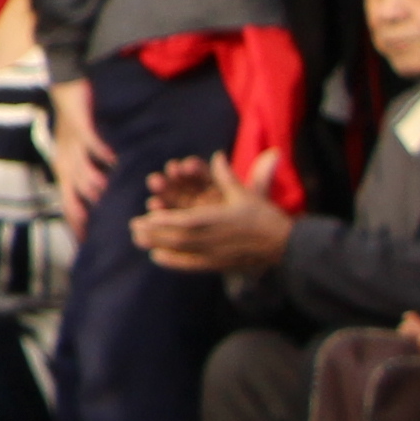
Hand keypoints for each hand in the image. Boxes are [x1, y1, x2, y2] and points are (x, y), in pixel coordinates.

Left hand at [51, 77, 110, 215]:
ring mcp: (71, 144)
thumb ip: (91, 179)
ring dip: (95, 182)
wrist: (67, 88)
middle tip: (108, 226)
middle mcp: (65, 162)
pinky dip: (101, 150)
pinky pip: (90, 140)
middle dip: (86, 211)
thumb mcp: (79, 156)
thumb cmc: (78, 128)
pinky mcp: (80, 124)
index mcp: (64, 172)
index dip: (78, 226)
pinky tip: (114, 159)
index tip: (91, 246)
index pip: (69, 205)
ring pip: (82, 170)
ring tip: (111, 195)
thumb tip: (107, 206)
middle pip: (73, 194)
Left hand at [135, 169, 294, 276]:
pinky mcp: (218, 264)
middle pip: (176, 236)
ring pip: (181, 250)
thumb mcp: (246, 194)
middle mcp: (213, 238)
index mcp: (217, 219)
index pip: (184, 221)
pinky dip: (173, 261)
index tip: (146, 215)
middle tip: (133, 226)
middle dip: (153, 232)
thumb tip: (217, 156)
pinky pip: (192, 264)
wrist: (286, 246)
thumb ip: (227, 177)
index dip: (164, 219)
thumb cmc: (264, 217)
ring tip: (138, 240)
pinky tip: (157, 258)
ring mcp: (215, 253)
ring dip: (158, 245)